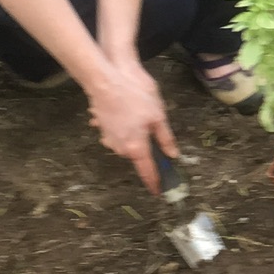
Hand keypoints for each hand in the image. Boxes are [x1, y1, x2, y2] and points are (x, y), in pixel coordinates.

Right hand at [85, 61, 177, 193]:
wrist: (105, 80)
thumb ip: (165, 138)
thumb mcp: (159, 116)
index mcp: (136, 148)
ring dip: (134, 135)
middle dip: (146, 148)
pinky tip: (126, 112)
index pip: (148, 172)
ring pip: (126, 143)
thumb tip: (173, 155)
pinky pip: (116, 133)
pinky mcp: (101, 128)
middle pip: (137, 155)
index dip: (154, 182)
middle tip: (154, 129)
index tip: (158, 192)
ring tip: (139, 114)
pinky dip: (122, 126)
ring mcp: (108, 139)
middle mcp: (119, 148)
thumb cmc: (136, 97)